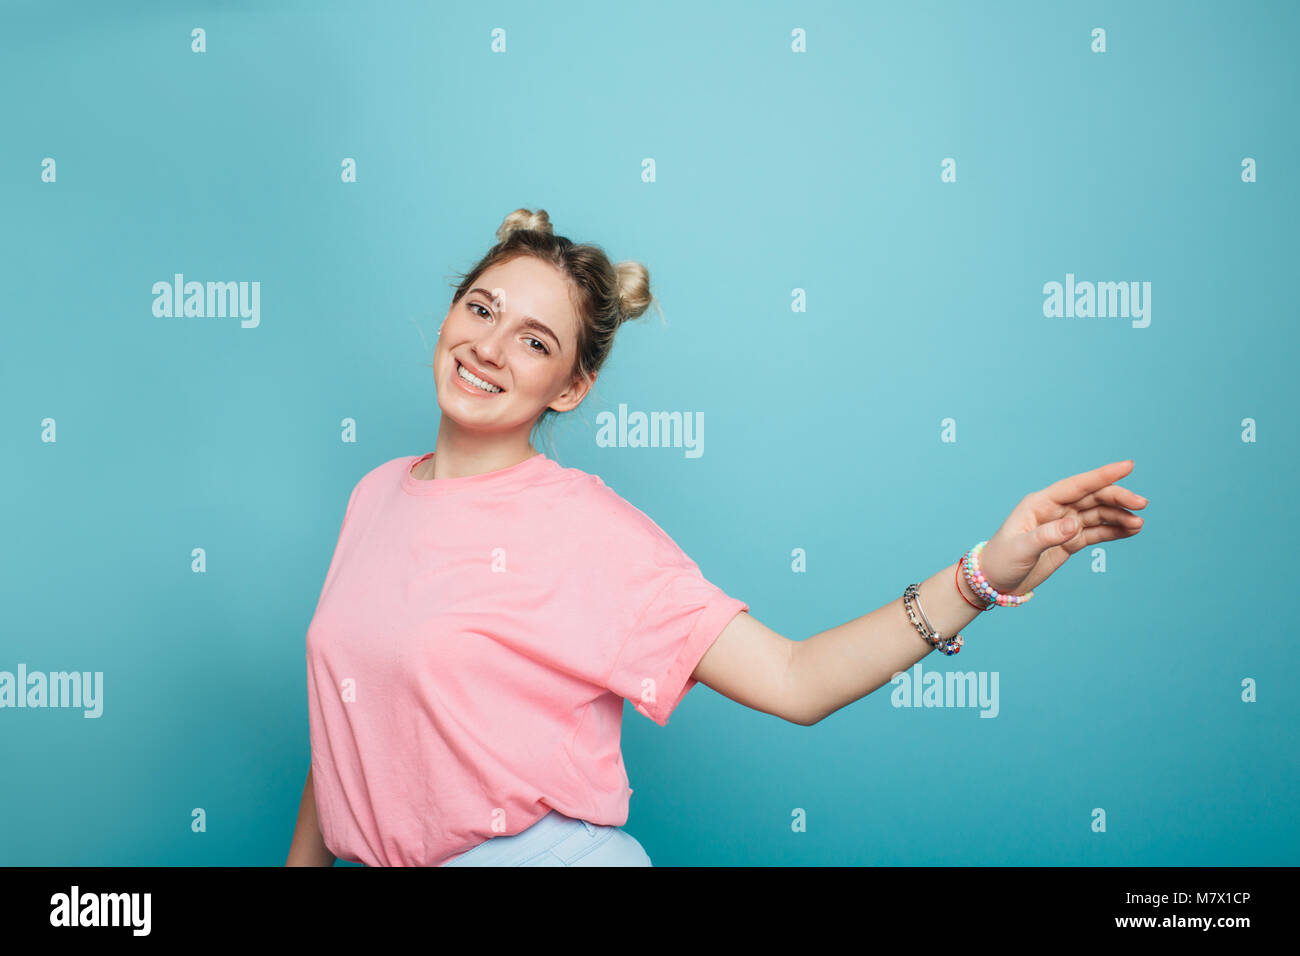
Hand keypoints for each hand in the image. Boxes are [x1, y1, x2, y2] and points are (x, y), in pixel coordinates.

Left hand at [975, 460, 1147, 598]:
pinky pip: (1096, 532)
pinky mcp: (1068, 541)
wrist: (994, 582)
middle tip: (1141, 505)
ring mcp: (1063, 525)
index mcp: (1040, 503)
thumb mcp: (1021, 548)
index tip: (1127, 466)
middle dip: (1117, 498)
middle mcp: (1054, 510)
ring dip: (1119, 517)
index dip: (1102, 475)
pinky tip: (1130, 530)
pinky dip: (1113, 530)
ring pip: (1097, 514)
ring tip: (1138, 524)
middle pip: (1092, 498)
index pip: (1076, 485)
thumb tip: (1075, 524)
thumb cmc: (1001, 560)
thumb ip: (1048, 535)